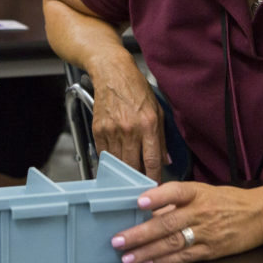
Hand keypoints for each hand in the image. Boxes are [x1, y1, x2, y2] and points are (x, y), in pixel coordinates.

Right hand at [90, 58, 166, 181]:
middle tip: (141, 186)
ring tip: (128, 176)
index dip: (153, 178)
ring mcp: (112, 130)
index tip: (155, 188)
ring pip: (117, 163)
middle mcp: (129, 129)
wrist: (112, 74)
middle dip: (137, 178)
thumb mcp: (157, 111)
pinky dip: (110, 160)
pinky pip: (104, 154)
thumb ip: (161, 137)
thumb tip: (165, 160)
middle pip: (132, 166)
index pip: (151, 161)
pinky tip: (115, 161)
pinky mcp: (98, 129)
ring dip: (123, 172)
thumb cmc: (136, 89)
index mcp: (148, 125)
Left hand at [111, 182, 262, 262]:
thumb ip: (175, 199)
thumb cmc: (226, 200)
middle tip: (118, 240)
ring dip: (147, 252)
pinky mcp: (211, 251)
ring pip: (172, 243)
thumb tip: (145, 207)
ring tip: (128, 258)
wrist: (260, 215)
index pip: (175, 192)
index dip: (157, 196)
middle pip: (167, 223)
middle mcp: (200, 212)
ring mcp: (206, 233)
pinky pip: (185, 257)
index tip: (139, 201)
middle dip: (140, 234)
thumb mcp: (202, 191)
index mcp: (197, 192)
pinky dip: (166, 261)